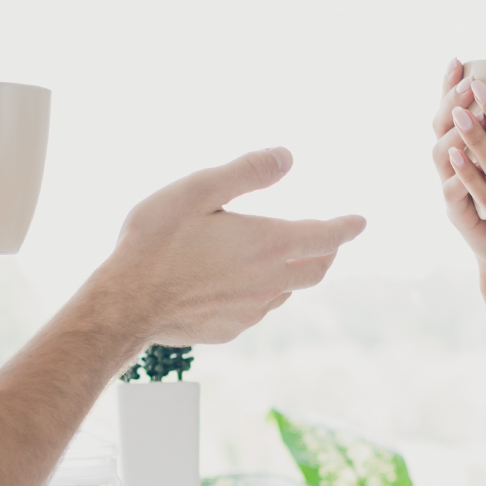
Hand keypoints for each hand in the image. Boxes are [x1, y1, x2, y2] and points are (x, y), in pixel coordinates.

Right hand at [86, 148, 364, 345]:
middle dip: (328, 252)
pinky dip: (263, 292)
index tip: (360, 221)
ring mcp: (250, 311)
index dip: (347, 226)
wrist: (125, 304)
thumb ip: (247, 172)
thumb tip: (287, 156)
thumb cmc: (156, 241)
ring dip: (295, 272)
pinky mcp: (229, 329)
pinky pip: (258, 309)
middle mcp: (268, 281)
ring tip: (285, 258)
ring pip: (288, 291)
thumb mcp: (198, 189)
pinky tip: (243, 284)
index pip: (326, 236)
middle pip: (316, 270)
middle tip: (329, 240)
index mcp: (268, 243)